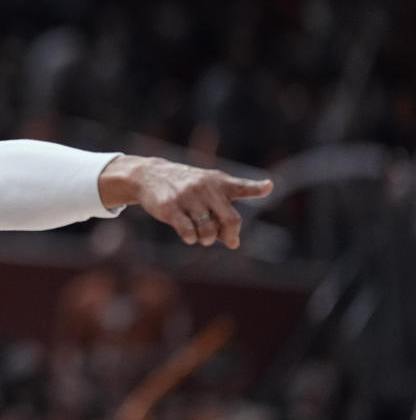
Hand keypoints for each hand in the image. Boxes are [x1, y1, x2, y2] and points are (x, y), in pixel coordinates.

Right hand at [98, 155, 272, 248]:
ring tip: (201, 235)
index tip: (268, 186)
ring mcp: (187, 197)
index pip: (242, 187)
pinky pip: (188, 233)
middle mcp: (206, 188)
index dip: (257, 188)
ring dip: (207, 239)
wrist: (150, 176)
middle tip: (225, 239)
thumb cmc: (185, 189)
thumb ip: (223, 214)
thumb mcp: (207, 191)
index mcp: (219, 182)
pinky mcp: (170, 207)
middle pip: (230, 220)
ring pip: (208, 231)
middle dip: (230, 235)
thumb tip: (233, 244)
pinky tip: (189, 236)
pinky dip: (191, 239)